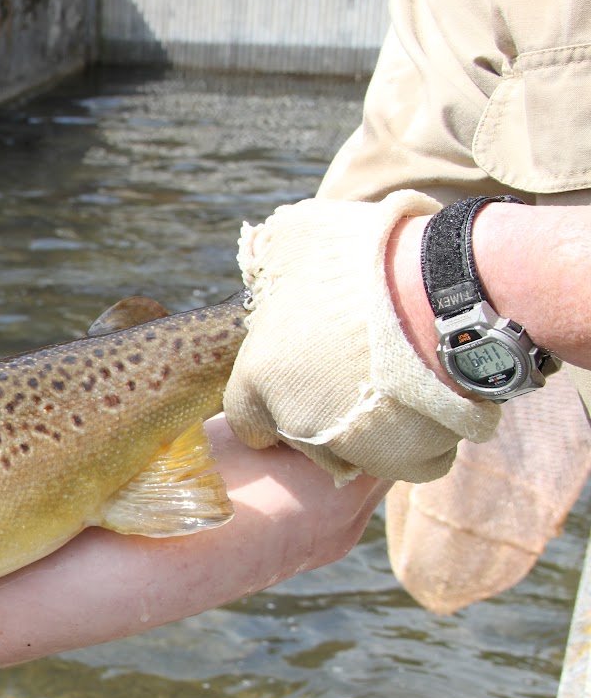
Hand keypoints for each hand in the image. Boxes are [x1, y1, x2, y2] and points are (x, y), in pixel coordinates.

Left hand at [225, 192, 499, 483]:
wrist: (451, 288)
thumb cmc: (368, 256)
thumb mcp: (296, 236)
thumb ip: (269, 263)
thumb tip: (259, 253)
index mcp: (260, 376)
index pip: (245, 416)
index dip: (269, 398)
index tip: (299, 378)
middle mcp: (295, 421)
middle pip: (299, 434)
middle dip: (319, 408)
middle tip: (354, 367)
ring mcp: (349, 446)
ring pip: (351, 449)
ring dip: (365, 423)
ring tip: (395, 376)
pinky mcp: (402, 461)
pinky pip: (405, 459)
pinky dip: (414, 437)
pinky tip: (426, 397)